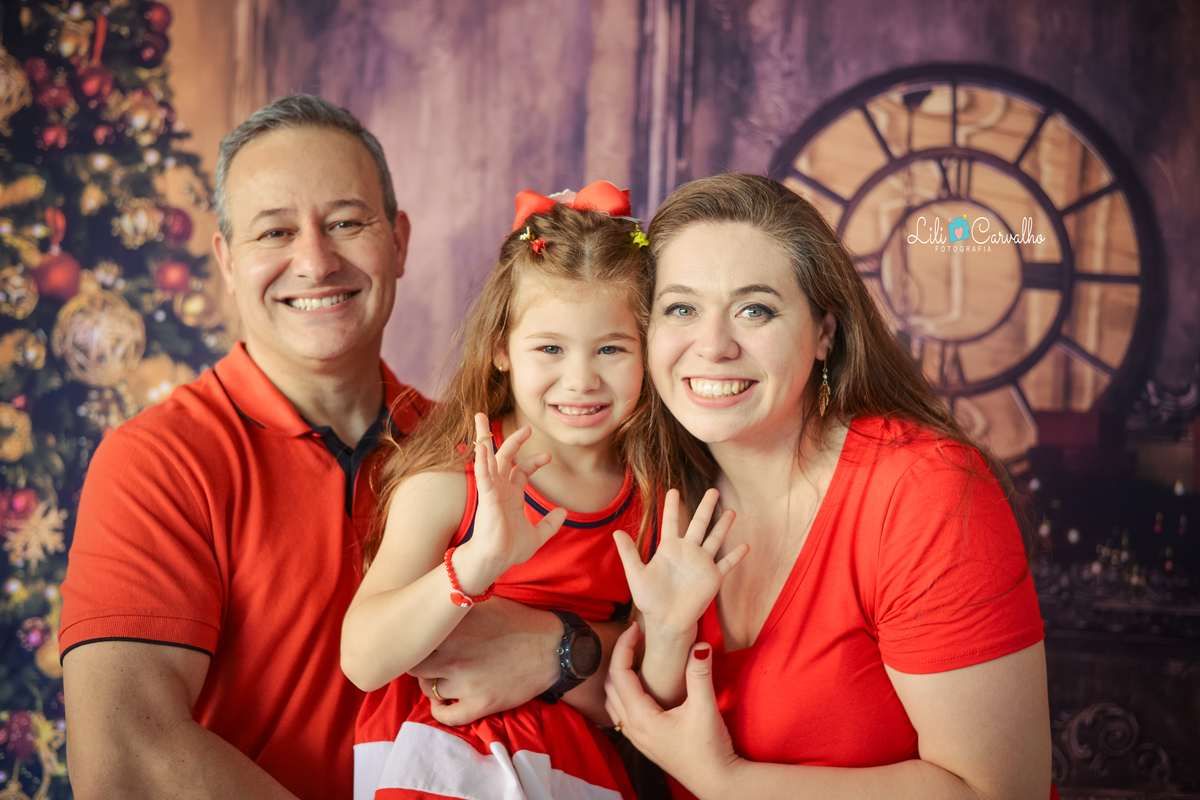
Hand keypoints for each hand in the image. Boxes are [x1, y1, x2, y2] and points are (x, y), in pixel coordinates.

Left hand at [408, 597, 560, 725]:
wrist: (552, 648)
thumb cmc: (518, 621)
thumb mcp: (485, 601)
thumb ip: (456, 600)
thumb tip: (430, 594)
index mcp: (453, 628)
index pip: (414, 636)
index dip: (414, 638)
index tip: (419, 638)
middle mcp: (454, 655)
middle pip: (415, 665)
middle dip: (418, 661)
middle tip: (427, 659)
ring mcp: (466, 682)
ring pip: (428, 688)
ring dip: (431, 683)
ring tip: (440, 676)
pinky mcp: (480, 704)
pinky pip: (445, 715)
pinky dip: (440, 710)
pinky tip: (443, 701)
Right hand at [460, 413, 566, 590]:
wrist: (495, 561)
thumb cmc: (510, 549)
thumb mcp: (538, 536)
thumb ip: (550, 524)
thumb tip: (564, 512)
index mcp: (511, 495)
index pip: (521, 470)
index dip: (534, 461)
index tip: (548, 457)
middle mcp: (499, 489)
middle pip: (503, 457)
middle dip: (514, 441)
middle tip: (527, 427)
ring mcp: (491, 490)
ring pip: (487, 457)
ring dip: (483, 437)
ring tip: (480, 415)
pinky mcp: (485, 496)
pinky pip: (482, 472)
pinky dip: (482, 457)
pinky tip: (482, 443)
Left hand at [605, 622, 740, 797]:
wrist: (717, 782)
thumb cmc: (710, 749)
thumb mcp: (705, 709)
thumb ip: (699, 674)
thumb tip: (699, 645)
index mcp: (642, 717)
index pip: (619, 674)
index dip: (624, 647)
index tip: (635, 628)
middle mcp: (633, 728)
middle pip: (611, 685)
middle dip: (620, 658)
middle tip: (636, 638)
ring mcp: (637, 738)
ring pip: (613, 701)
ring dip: (618, 677)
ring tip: (636, 658)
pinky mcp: (645, 742)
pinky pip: (621, 713)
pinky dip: (623, 693)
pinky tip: (641, 687)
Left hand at [614, 488, 747, 639]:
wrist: (666, 621)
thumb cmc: (650, 600)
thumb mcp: (636, 575)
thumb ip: (629, 553)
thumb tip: (616, 533)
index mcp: (669, 549)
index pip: (672, 522)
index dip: (672, 506)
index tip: (673, 490)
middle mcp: (687, 552)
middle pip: (699, 524)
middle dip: (706, 507)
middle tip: (713, 490)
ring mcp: (701, 563)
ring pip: (715, 539)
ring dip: (723, 526)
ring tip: (731, 511)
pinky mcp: (712, 577)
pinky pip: (726, 563)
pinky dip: (736, 555)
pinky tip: (745, 545)